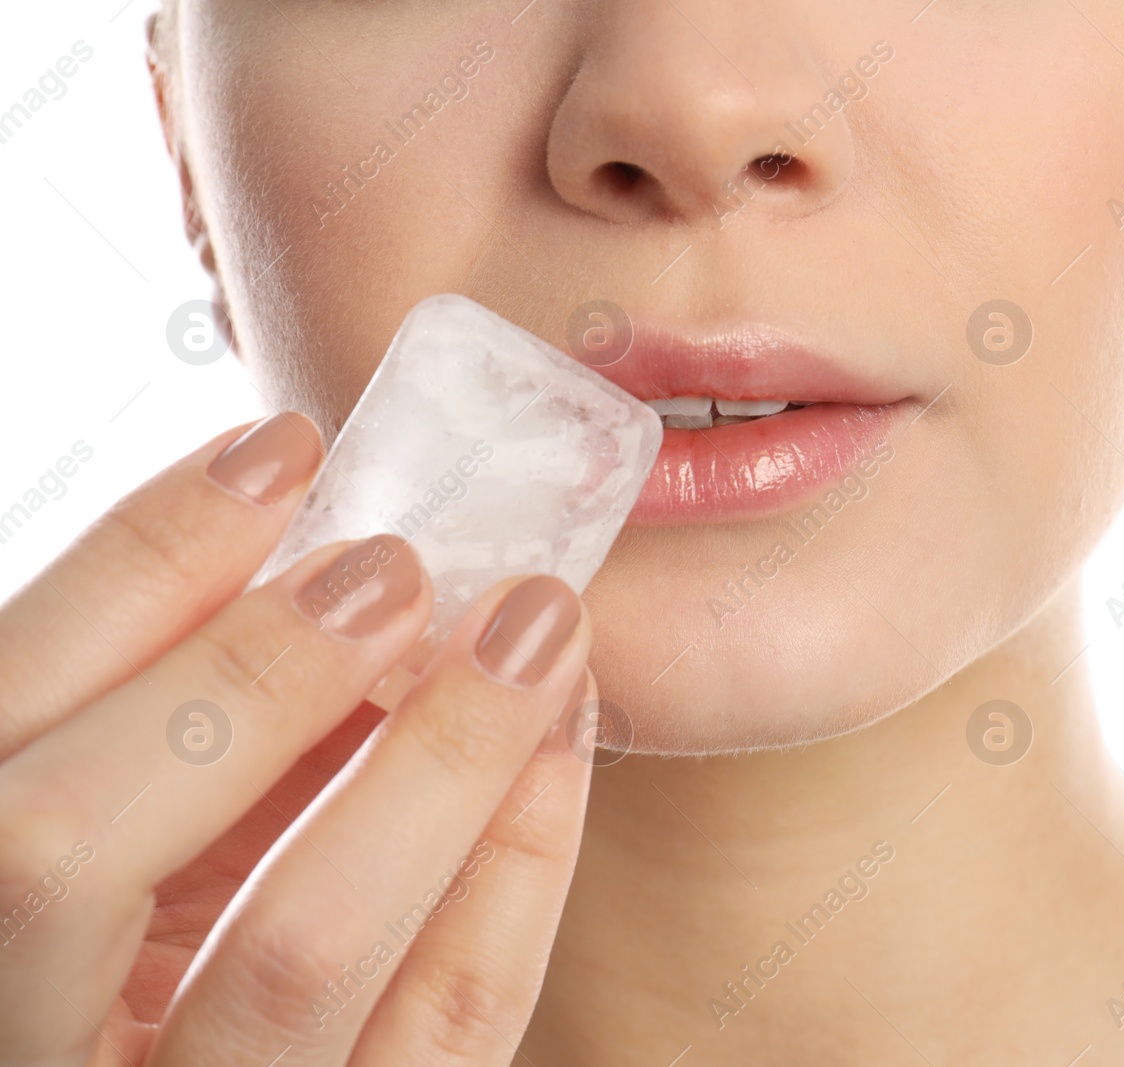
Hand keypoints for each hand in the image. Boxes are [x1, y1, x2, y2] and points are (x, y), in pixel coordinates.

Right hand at [0, 414, 594, 1065]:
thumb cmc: (159, 945)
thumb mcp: (129, 831)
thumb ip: (170, 730)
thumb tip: (316, 562)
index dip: (129, 570)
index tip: (279, 452)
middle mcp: (18, 1040)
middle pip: (68, 847)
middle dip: (241, 670)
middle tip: (396, 563)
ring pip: (295, 949)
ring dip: (431, 755)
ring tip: (534, 627)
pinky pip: (448, 1023)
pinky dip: (520, 864)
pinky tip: (563, 741)